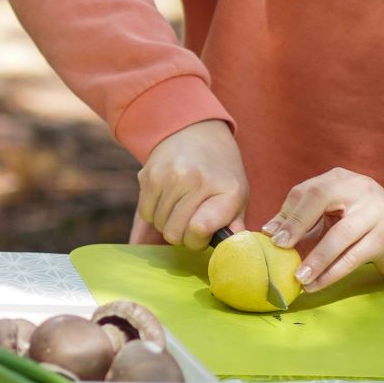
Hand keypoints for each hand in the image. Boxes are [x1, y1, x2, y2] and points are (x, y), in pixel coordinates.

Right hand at [137, 120, 248, 247]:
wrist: (196, 131)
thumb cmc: (219, 172)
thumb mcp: (237, 196)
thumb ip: (233, 225)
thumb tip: (232, 251)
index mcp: (227, 190)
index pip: (199, 229)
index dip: (198, 240)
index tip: (203, 234)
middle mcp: (197, 181)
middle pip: (175, 233)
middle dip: (182, 235)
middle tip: (190, 222)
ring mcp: (170, 176)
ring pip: (159, 225)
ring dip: (167, 223)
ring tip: (180, 207)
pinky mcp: (149, 174)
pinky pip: (145, 213)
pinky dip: (154, 213)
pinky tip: (167, 198)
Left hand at [263, 169, 383, 290]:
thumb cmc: (366, 223)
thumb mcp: (338, 213)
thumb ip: (308, 220)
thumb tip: (270, 234)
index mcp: (341, 179)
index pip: (307, 191)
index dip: (286, 213)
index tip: (268, 234)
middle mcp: (359, 188)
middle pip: (319, 199)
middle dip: (295, 224)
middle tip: (278, 247)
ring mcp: (376, 211)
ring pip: (338, 236)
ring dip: (315, 259)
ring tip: (298, 277)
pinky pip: (353, 257)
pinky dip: (332, 273)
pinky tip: (316, 284)